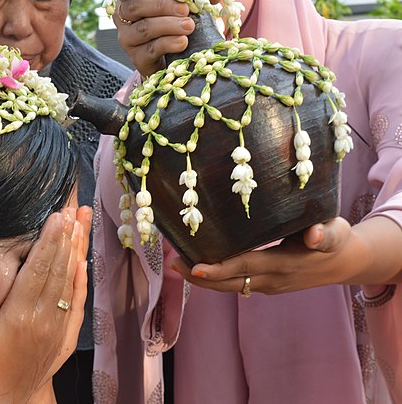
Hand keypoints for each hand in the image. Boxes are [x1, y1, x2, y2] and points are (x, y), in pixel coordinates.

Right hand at [0, 206, 92, 401]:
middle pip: (59, 268)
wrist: (3, 403)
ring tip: (83, 224)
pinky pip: (76, 304)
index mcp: (19, 314)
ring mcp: (57, 327)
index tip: (58, 215)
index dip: (49, 239)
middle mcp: (43, 318)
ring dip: (77, 251)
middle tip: (75, 209)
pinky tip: (83, 264)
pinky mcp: (63, 337)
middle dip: (67, 236)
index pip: (39, 267)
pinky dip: (81, 281)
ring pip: (70, 281)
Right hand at [114, 0, 223, 76]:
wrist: (178, 59)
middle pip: (134, 7)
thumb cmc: (180, 26)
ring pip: (143, 28)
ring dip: (168, 25)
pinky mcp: (138, 58)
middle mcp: (125, 17)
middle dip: (161, 6)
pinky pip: (150, 49)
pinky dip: (168, 44)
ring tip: (188, 26)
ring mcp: (129, 39)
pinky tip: (182, 41)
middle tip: (184, 9)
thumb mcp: (191, 6)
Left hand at [170, 217, 367, 294]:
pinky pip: (236, 284)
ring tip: (177, 263)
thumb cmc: (336, 240)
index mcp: (284, 263)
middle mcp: (272, 279)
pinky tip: (199, 266)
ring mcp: (268, 285)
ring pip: (230, 286)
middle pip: (229, 282)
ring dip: (203, 279)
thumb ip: (325, 234)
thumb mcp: (335, 232)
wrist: (345, 263)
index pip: (245, 266)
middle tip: (172, 262)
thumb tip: (314, 235)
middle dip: (199, 276)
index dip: (219, 268)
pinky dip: (216, 277)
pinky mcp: (266, 285)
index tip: (194, 266)